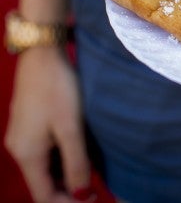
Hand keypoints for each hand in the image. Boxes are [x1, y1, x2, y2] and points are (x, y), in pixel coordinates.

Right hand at [4, 46, 91, 202]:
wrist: (42, 55)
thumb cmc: (57, 89)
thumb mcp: (71, 128)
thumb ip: (76, 162)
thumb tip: (81, 194)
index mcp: (27, 154)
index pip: (44, 195)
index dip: (68, 202)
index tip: (94, 199)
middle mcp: (20, 149)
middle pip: (43, 182)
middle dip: (69, 189)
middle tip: (97, 188)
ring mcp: (23, 136)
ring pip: (45, 167)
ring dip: (67, 173)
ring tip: (94, 172)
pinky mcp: (30, 125)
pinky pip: (45, 152)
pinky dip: (63, 158)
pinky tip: (82, 152)